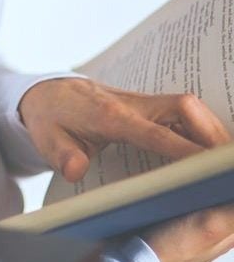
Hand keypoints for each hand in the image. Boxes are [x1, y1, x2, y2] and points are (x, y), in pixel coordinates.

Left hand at [18, 77, 233, 261]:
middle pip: (183, 108)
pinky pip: (180, 112)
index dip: (182, 150)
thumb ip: (61, 154)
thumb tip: (75, 169)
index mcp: (109, 116)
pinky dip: (199, 129)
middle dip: (211, 133)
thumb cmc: (49, 118)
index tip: (207, 168)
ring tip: (225, 162)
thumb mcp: (46, 138)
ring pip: (187, 107)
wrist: (46, 92)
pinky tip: (209, 151)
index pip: (153, 132)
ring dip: (210, 130)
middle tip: (227, 165)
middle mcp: (131, 105)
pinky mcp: (146, 106)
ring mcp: (141, 103)